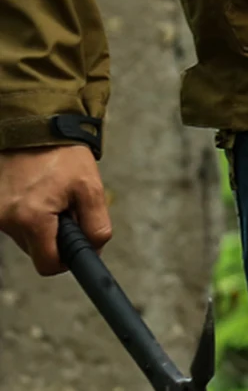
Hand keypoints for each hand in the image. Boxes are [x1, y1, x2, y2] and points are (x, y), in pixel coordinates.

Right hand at [0, 144, 111, 275]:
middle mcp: (8, 219)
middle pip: (36, 250)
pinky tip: (37, 190)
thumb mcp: (90, 187)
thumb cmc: (63, 154)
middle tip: (64, 206)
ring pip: (25, 236)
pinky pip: (15, 221)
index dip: (65, 258)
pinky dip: (28, 212)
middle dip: (53, 235)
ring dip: (40, 222)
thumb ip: (96, 225)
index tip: (73, 240)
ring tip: (50, 192)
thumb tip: (94, 251)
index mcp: (32, 219)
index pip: (48, 265)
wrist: (37, 124)